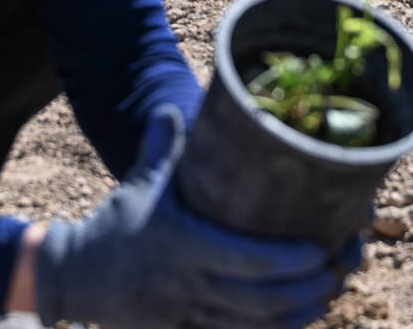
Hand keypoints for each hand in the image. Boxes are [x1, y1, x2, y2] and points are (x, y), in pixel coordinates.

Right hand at [35, 106, 352, 328]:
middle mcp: (186, 284)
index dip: (288, 260)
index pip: (244, 258)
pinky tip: (299, 321)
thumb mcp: (138, 182)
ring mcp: (185, 315)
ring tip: (330, 293)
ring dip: (297, 315)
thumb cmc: (116, 223)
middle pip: (260, 298)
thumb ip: (160, 146)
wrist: (74, 277)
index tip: (319, 249)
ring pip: (253, 326)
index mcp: (180, 244)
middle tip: (338, 269)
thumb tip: (172, 106)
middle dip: (306, 289)